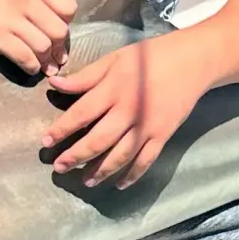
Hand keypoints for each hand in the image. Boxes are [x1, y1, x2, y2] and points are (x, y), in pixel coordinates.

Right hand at [0, 0, 76, 76]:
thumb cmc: (9, 7)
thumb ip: (54, 4)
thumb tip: (71, 36)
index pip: (69, 8)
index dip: (66, 23)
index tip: (55, 29)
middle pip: (58, 31)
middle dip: (58, 47)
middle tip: (54, 54)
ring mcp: (7, 15)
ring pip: (43, 46)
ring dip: (46, 61)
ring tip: (45, 64)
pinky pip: (25, 57)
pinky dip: (32, 67)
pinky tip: (31, 67)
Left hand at [41, 34, 208, 186]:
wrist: (192, 61)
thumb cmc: (150, 56)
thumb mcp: (115, 59)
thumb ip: (85, 76)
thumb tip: (55, 85)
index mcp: (114, 89)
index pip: (81, 113)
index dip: (61, 130)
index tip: (45, 142)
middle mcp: (129, 111)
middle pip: (97, 140)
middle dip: (76, 156)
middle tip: (59, 167)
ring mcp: (148, 126)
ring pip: (120, 155)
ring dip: (101, 171)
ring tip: (85, 180)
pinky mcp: (163, 135)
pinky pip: (146, 160)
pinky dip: (133, 174)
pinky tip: (120, 183)